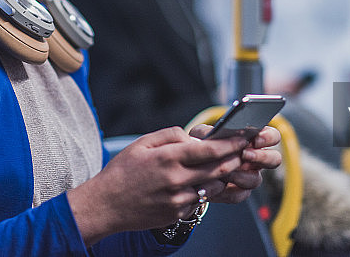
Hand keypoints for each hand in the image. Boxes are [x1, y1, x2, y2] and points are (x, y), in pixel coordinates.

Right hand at [67, 126, 248, 244]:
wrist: (106, 205)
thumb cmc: (121, 172)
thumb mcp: (142, 143)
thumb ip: (170, 135)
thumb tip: (192, 137)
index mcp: (168, 158)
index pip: (209, 150)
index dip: (231, 143)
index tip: (243, 137)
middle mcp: (176, 179)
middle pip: (218, 169)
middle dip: (234, 159)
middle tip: (242, 151)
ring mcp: (178, 199)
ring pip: (213, 186)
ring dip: (221, 176)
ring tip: (223, 166)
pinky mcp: (177, 213)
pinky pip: (199, 200)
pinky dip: (204, 191)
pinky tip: (197, 183)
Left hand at [188, 124, 281, 203]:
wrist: (190, 169)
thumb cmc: (200, 146)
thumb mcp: (201, 134)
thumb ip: (210, 132)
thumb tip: (218, 133)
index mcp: (252, 139)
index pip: (272, 136)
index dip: (268, 137)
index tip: (255, 139)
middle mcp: (255, 158)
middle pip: (275, 159)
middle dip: (262, 157)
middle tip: (244, 155)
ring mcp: (249, 176)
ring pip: (256, 180)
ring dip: (240, 175)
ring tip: (223, 172)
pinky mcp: (239, 192)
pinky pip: (240, 195)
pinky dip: (228, 191)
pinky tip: (217, 185)